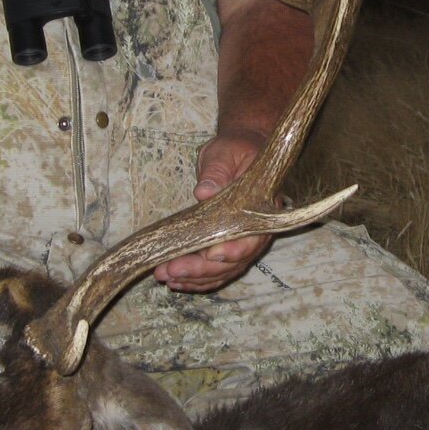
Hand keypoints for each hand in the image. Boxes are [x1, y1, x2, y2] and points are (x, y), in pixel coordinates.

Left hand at [153, 131, 272, 292]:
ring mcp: (243, 241)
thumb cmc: (235, 149)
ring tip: (165, 277)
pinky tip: (175, 280)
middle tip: (171, 270)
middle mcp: (257, 230)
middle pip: (234, 261)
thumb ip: (216, 173)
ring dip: (194, 278)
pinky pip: (216, 270)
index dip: (233, 250)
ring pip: (223, 271)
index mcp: (263, 207)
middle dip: (202, 270)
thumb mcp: (224, 154)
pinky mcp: (228, 245)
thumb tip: (204, 193)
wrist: (241, 150)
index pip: (253, 237)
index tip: (210, 255)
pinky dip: (196, 278)